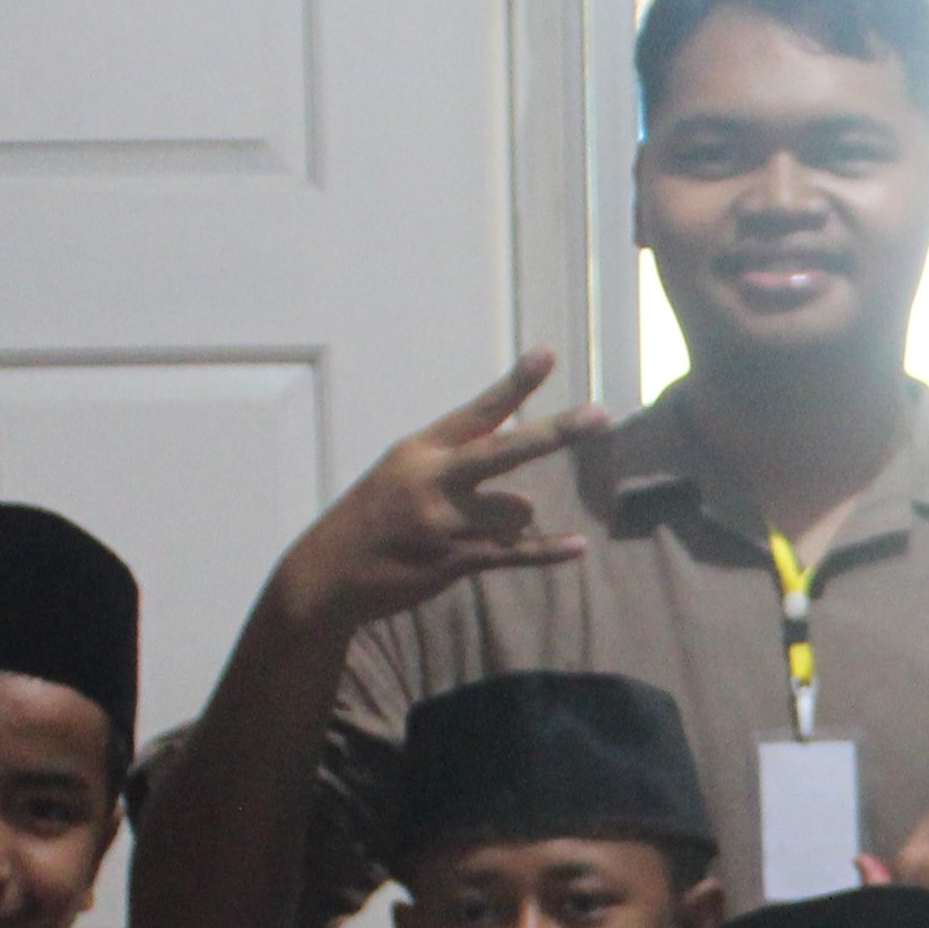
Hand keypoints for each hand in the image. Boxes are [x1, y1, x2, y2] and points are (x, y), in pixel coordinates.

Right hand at [278, 356, 602, 636]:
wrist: (328, 574)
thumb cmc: (374, 516)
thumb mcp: (401, 471)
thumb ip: (456, 461)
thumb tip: (522, 482)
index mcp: (421, 450)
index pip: (477, 411)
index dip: (515, 384)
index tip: (547, 353)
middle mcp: (434, 481)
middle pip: (506, 451)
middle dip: (555, 433)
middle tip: (600, 415)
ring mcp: (445, 522)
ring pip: (516, 511)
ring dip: (512, 519)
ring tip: (469, 528)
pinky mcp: (454, 561)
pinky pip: (515, 553)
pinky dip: (548, 552)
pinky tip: (578, 546)